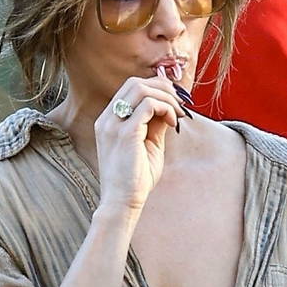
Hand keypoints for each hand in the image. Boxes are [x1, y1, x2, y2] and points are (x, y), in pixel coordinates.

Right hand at [93, 76, 188, 218]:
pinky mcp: (125, 133)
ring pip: (142, 89)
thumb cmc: (134, 180)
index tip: (174, 103)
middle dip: (162, 88)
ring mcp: (113, 125)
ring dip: (166, 98)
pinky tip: (173, 123)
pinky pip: (149, 105)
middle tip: (179, 105)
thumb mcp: (148, 145)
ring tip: (178, 114)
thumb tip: (169, 106)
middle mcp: (107, 119)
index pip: (131, 88)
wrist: (122, 204)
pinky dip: (165, 108)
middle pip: (135, 83)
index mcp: (108, 121)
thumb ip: (155, 124)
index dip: (156, 89)